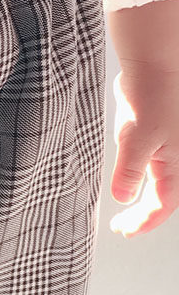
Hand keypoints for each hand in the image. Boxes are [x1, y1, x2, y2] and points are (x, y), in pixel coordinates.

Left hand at [109, 67, 178, 237]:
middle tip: (122, 226)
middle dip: (143, 214)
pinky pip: (152, 165)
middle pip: (163, 196)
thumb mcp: (135, 138)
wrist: (152, 63)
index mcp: (178, 162)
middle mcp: (176, 157)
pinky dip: (141, 179)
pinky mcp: (157, 134)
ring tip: (126, 212)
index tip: (124, 230)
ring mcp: (168, 146)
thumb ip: (129, 172)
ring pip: (159, 182)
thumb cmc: (150, 98)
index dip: (144, 221)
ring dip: (143, 199)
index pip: (164, 204)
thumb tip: (124, 198)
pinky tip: (127, 183)